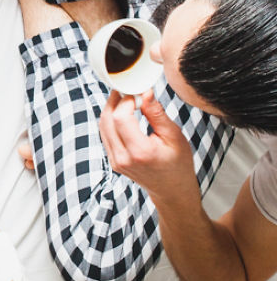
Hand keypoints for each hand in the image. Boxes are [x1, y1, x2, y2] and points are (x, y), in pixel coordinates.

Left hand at [98, 90, 199, 204]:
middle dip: (115, 100)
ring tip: (125, 98)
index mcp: (140, 152)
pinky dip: (110, 120)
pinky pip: (104, 134)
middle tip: (128, 91)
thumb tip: (145, 93)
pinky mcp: (112, 160)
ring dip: (111, 108)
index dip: (126, 100)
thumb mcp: (174, 136)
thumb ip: (157, 114)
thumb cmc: (178, 164)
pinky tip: (122, 113)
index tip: (137, 93)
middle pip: (107, 119)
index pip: (120, 117)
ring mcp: (115, 160)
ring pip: (102, 126)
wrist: (172, 190)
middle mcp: (123, 158)